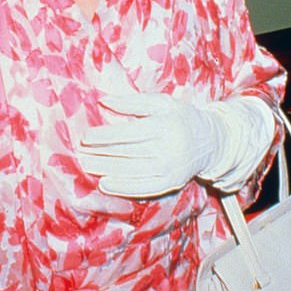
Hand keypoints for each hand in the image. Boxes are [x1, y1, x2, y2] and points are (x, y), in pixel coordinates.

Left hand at [77, 92, 222, 197]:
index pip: (129, 133)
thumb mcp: (161, 102)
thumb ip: (133, 101)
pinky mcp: (171, 184)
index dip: (106, 136)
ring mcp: (170, 169)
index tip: (86, 137)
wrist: (211, 141)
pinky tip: (105, 183)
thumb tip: (104, 101)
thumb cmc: (180, 117)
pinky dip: (122, 188)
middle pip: (128, 154)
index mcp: (165, 125)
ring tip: (86, 166)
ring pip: (132, 172)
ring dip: (106, 170)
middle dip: (101, 154)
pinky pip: (143, 189)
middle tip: (79, 153)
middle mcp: (169, 149)